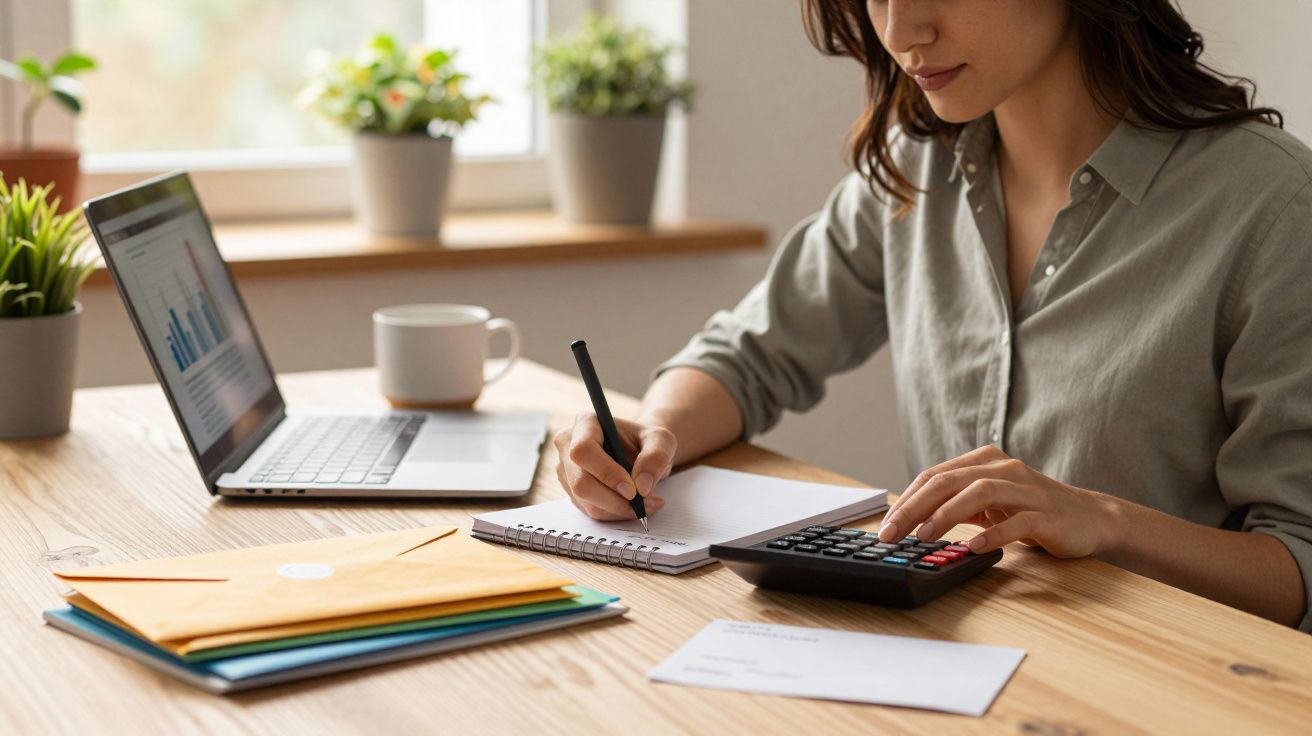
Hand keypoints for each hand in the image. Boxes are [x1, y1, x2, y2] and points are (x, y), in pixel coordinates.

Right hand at [552, 412, 673, 520]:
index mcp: (586, 423)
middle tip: (643, 504)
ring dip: (618, 510)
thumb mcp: (661, 440)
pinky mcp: (572, 491)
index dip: (606, 473)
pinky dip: (615, 514)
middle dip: (614, 500)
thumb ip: (656, 457)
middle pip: (580, 482)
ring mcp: (567, 470)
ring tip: (647, 505)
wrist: (639, 452)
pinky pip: (591, 511)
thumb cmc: (646, 441)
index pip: (583, 450)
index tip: (632, 490)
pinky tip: (633, 506)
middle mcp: (568, 445)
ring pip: (586, 501)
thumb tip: (642, 486)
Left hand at [878, 445, 1115, 556]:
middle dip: (914, 507)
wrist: (1090, 518)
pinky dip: (992, 534)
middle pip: (949, 481)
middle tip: (891, 533)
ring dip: (946, 515)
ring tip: (923, 536)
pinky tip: (972, 547)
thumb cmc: (1031, 511)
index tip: (885, 525)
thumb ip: (955, 504)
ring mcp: (1027, 490)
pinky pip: (1017, 522)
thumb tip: (909, 521)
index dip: (906, 500)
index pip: (934, 476)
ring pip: (979, 493)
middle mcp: (1003, 469)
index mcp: (984, 461)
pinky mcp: (1047, 514)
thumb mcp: (988, 504)